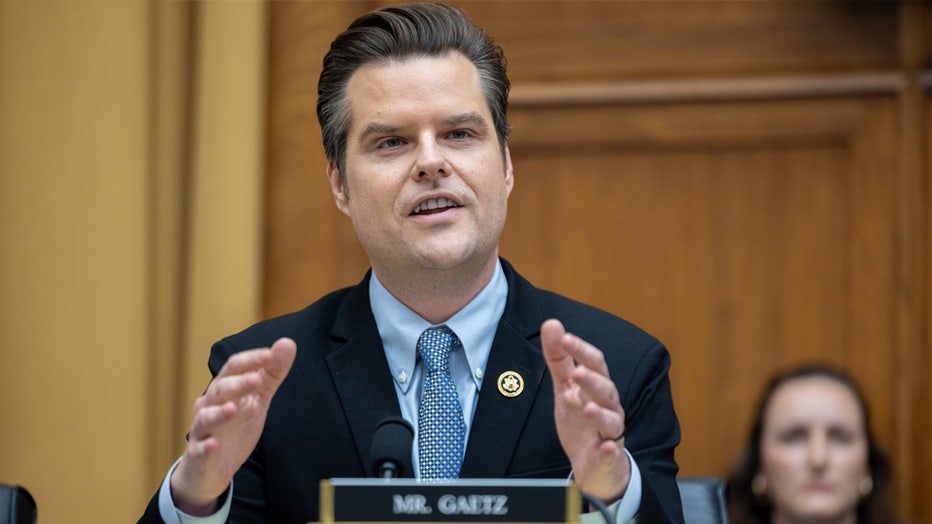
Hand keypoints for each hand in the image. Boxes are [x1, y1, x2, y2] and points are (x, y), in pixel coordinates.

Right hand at [170, 338, 296, 514]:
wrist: (209, 468)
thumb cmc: (234, 427)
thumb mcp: (257, 400)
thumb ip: (271, 374)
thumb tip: (288, 342)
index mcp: (224, 389)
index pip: (234, 368)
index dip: (250, 360)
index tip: (270, 355)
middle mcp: (209, 406)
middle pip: (220, 389)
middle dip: (237, 384)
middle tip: (257, 380)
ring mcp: (202, 431)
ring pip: (206, 417)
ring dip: (219, 413)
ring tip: (234, 408)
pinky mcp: (199, 456)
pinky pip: (200, 450)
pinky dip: (206, 447)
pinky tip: (213, 445)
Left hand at [541, 319, 629, 502]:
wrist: (593, 462)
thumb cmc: (581, 419)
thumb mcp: (565, 386)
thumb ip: (558, 358)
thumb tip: (552, 324)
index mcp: (597, 387)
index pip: (594, 363)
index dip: (581, 350)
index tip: (564, 339)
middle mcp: (608, 406)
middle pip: (606, 390)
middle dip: (593, 380)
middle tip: (577, 372)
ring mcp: (609, 431)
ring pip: (611, 420)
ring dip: (600, 414)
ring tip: (587, 408)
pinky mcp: (609, 455)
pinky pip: (612, 452)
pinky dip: (610, 450)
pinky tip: (606, 447)